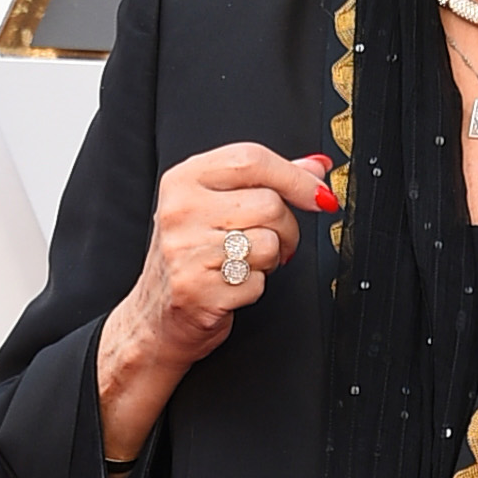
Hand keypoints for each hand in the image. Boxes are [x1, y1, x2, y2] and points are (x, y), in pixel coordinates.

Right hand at [97, 142, 333, 460]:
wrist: (156, 318)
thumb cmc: (192, 259)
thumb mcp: (219, 208)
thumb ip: (267, 182)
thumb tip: (317, 166)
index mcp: (184, 179)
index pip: (252, 159)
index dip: (296, 177)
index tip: (320, 196)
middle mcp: (180, 210)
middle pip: (269, 204)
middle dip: (286, 229)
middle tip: (273, 244)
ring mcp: (185, 250)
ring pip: (269, 243)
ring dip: (271, 261)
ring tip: (246, 265)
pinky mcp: (196, 289)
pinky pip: (257, 282)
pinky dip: (254, 288)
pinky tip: (232, 287)